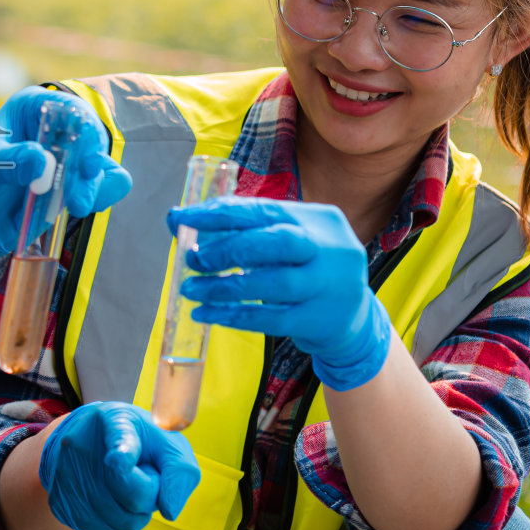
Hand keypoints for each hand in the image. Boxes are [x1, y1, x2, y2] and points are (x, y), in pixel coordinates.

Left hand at [0, 87, 131, 269]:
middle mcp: (54, 130)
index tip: (87, 163)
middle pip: (93, 140)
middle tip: (76, 200)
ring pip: (103, 167)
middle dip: (89, 170)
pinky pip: (104, 188)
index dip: (85, 133)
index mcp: (32, 109)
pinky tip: (76, 209)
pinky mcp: (72, 188)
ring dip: (95, 188)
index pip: (70, 110)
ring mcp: (66, 161)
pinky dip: (100, 197)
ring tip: (74, 207)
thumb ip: (9, 164)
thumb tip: (42, 161)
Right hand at [38, 403, 199, 529]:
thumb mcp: (164, 439)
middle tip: (143, 474)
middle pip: (135, 498)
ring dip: (137, 513)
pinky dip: (120, 524)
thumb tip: (168, 511)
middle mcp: (82, 447)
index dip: (122, 454)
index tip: (119, 460)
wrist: (84, 433)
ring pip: (123, 523)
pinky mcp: (61, 503)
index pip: (120, 441)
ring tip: (127, 485)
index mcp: (113, 421)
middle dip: (151, 494)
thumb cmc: (137, 439)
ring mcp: (67, 477)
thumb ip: (179, 470)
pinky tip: (114, 500)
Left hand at [170, 198, 392, 391]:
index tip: (181, 218)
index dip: (220, 214)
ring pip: (271, 284)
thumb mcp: (286, 241)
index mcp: (318, 219)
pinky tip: (205, 313)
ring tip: (190, 288)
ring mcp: (328, 286)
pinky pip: (268, 319)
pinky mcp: (318, 321)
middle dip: (228, 248)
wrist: (352, 318)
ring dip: (222, 286)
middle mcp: (329, 249)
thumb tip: (177, 220)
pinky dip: (231, 315)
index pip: (264, 209)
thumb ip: (241, 229)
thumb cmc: (306, 269)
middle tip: (194, 259)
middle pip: (277, 242)